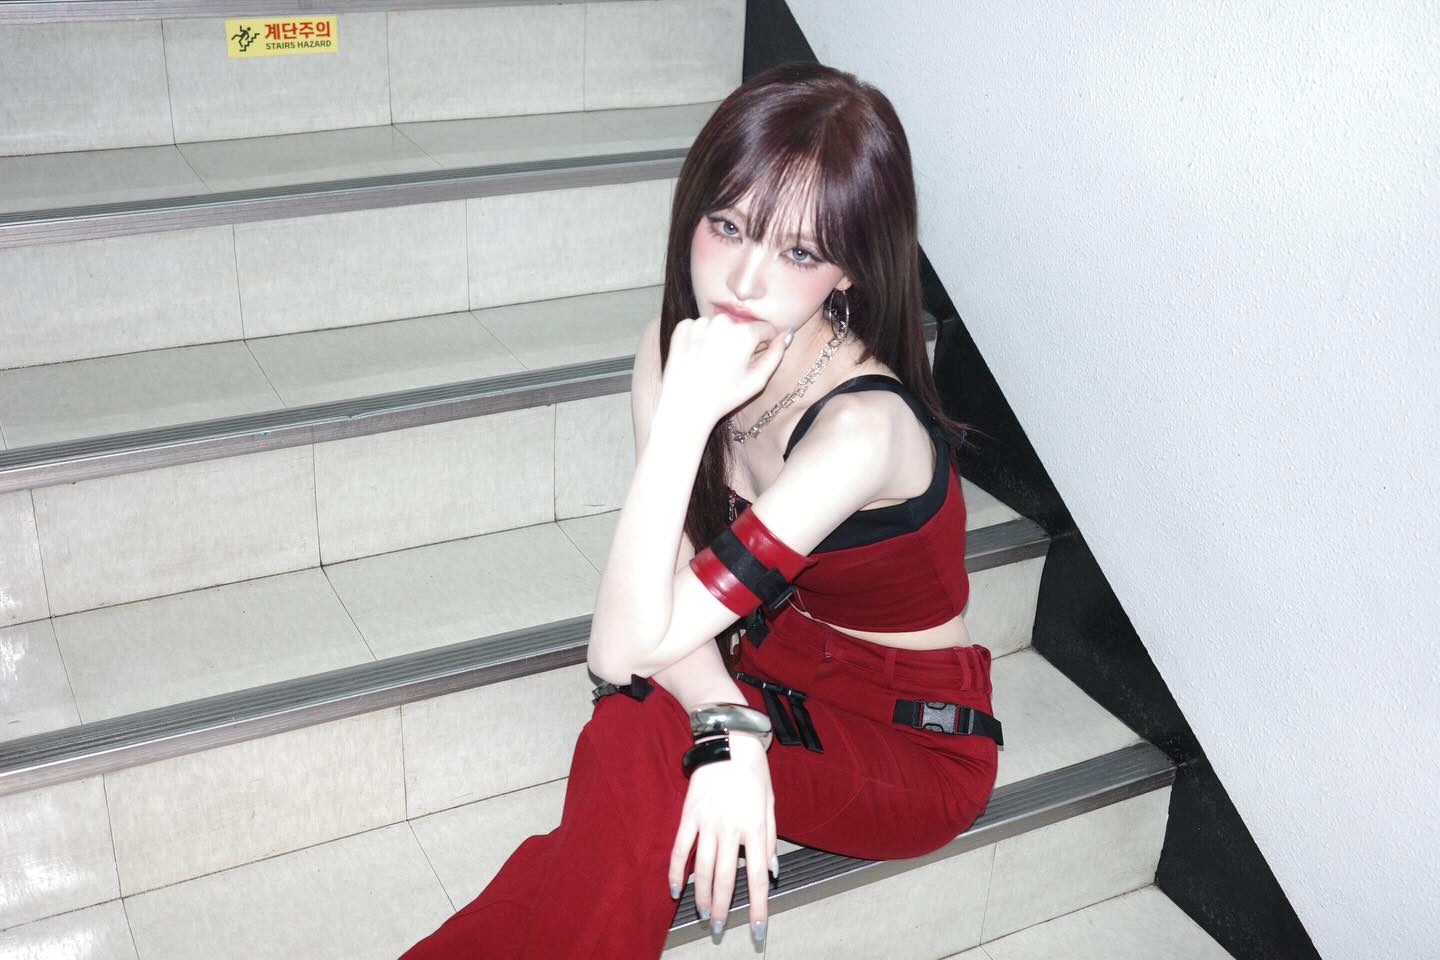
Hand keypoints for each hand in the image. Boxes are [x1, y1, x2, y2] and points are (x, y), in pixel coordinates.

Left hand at [659, 314, 793, 427]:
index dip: (764, 344)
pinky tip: (698, 357)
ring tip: (713, 363)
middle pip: (741, 326)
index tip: (754, 360)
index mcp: (744, 333)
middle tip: (731, 365)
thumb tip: (787, 334)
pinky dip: (701, 338)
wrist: (686, 405)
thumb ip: (776, 354)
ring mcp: (700, 322)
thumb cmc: (724, 396)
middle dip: (741, 341)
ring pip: (720, 326)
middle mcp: (722, 321)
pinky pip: (699, 327)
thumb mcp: (758, 380)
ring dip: (720, 339)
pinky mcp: (683, 327)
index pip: (765, 328)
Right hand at [667, 732, 776, 939]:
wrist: (729, 738)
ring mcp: (707, 821)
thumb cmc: (754, 770)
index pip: (756, 877)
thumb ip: (770, 838)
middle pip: (724, 877)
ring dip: (701, 895)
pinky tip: (675, 888)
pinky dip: (676, 870)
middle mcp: (731, 828)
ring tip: (702, 914)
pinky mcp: (689, 814)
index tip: (756, 928)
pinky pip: (680, 848)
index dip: (756, 906)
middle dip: (722, 907)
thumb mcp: (770, 802)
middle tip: (718, 928)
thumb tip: (771, 870)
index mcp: (754, 827)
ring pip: (701, 868)